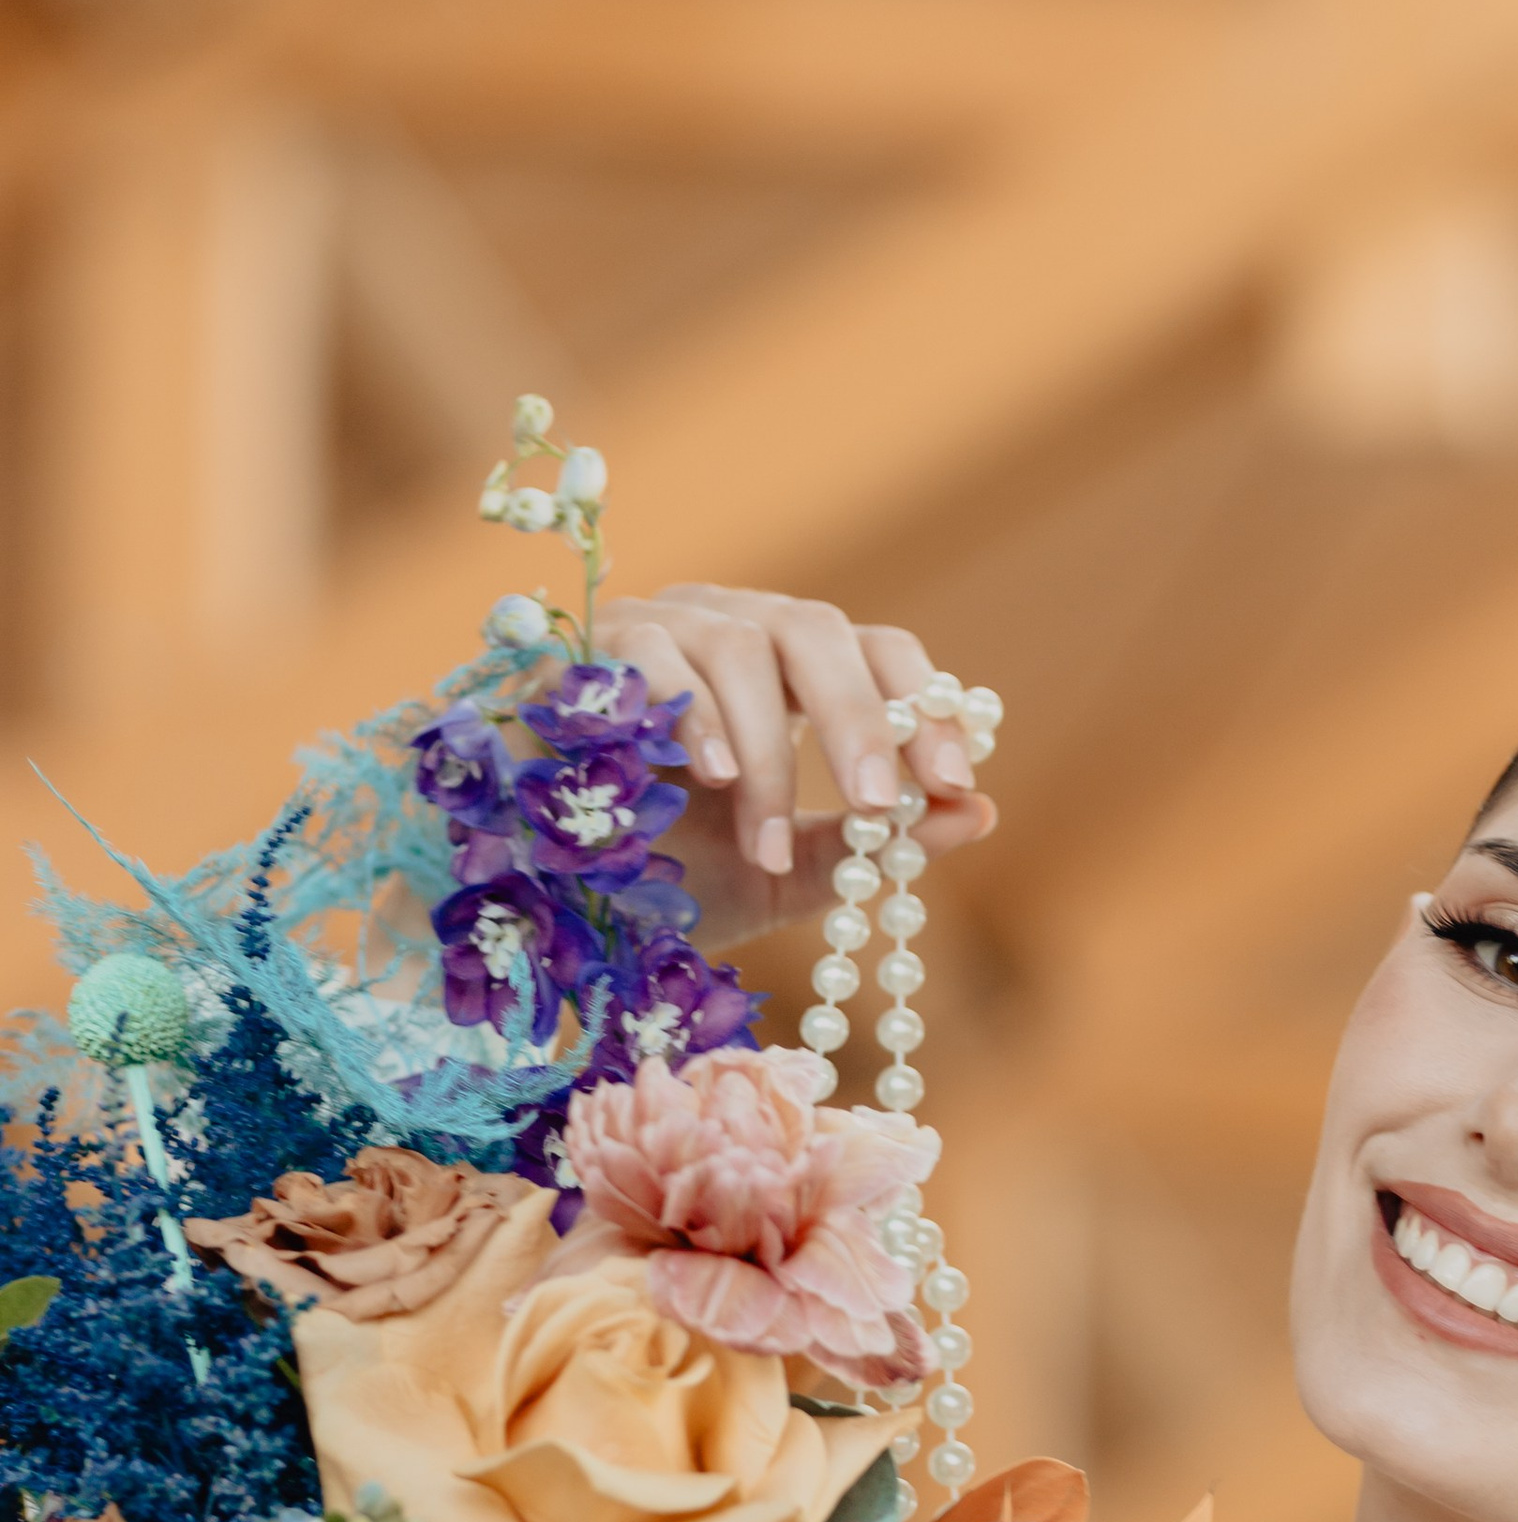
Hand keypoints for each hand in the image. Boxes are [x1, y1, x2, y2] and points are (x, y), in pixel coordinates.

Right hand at [595, 585, 997, 950]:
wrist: (536, 896)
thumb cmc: (658, 874)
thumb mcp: (781, 877)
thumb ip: (865, 848)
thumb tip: (976, 815)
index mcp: (789, 673)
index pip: (878, 650)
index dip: (923, 706)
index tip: (953, 782)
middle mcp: (731, 630)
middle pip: (816, 631)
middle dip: (860, 719)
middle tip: (879, 805)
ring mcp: (657, 625)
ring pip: (738, 647)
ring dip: (766, 755)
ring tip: (764, 843)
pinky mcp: (584, 646)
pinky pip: (649, 653)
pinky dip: (689, 715)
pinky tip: (706, 778)